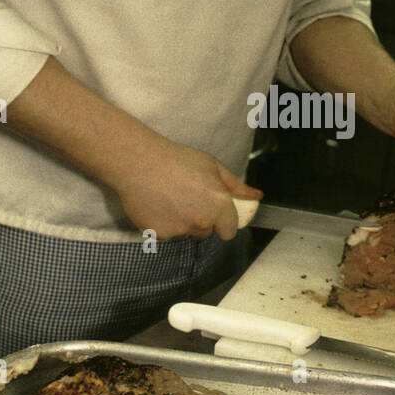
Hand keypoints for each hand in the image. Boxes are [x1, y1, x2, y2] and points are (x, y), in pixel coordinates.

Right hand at [111, 134, 262, 241]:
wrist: (138, 161)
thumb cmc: (175, 159)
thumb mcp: (212, 165)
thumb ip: (236, 185)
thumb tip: (256, 196)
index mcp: (219, 205)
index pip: (229, 231)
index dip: (223, 222)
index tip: (215, 213)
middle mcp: (202, 221)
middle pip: (207, 232)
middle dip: (202, 220)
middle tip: (187, 197)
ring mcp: (180, 230)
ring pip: (186, 233)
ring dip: (182, 222)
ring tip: (170, 197)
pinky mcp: (159, 234)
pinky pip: (166, 234)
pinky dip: (163, 223)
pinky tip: (156, 204)